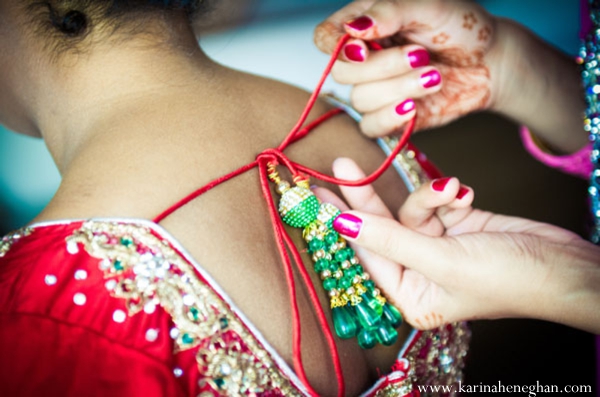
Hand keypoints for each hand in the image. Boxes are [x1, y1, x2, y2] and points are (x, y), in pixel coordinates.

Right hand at [314, 0, 501, 135]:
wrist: (490, 62)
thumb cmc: (461, 26)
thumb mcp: (430, 5)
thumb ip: (389, 11)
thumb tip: (353, 28)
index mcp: (364, 26)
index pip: (325, 37)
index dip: (336, 46)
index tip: (364, 46)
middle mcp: (364, 58)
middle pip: (341, 72)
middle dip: (383, 67)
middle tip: (420, 55)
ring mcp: (375, 89)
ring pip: (360, 100)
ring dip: (399, 89)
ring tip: (434, 76)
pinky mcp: (389, 116)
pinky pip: (371, 127)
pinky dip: (392, 117)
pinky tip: (416, 106)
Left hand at [314, 158, 599, 332]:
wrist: (567, 266)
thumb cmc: (508, 277)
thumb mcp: (441, 260)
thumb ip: (389, 240)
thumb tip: (342, 225)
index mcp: (410, 295)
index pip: (366, 253)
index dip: (342, 221)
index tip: (319, 194)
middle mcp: (419, 272)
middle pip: (382, 227)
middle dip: (368, 196)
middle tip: (342, 165)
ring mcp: (438, 247)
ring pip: (414, 208)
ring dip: (431, 195)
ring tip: (454, 191)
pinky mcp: (457, 226)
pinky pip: (437, 201)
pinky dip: (449, 194)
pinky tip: (466, 195)